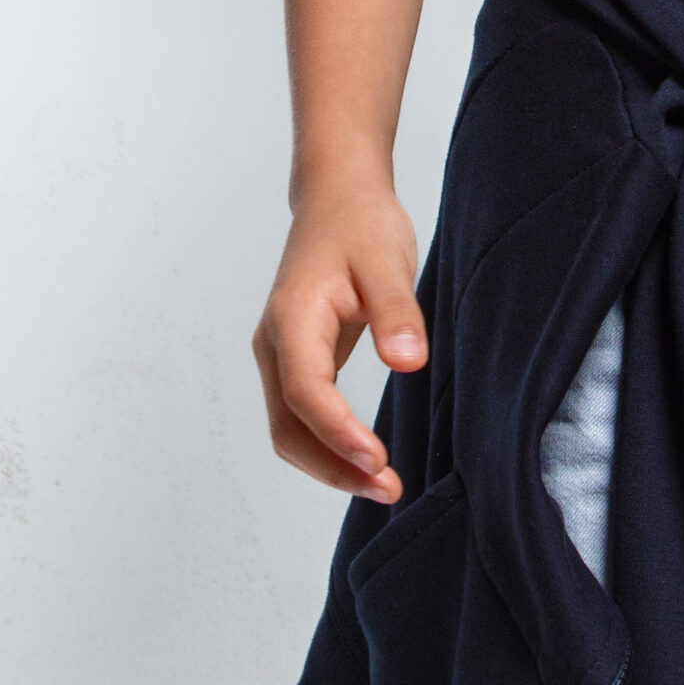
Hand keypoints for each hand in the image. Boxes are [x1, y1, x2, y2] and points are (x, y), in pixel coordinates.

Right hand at [253, 178, 427, 501]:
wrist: (338, 197)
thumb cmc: (360, 223)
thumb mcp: (386, 259)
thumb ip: (396, 312)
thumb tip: (408, 363)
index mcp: (292, 318)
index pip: (306, 391)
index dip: (338, 433)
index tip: (377, 460)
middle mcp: (275, 343)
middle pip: (289, 427)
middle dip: (333, 466)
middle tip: (388, 488)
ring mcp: (281, 355)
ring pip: (291, 430)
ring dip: (331, 463)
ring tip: (383, 484)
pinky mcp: (297, 360)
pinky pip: (303, 416)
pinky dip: (330, 444)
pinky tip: (366, 457)